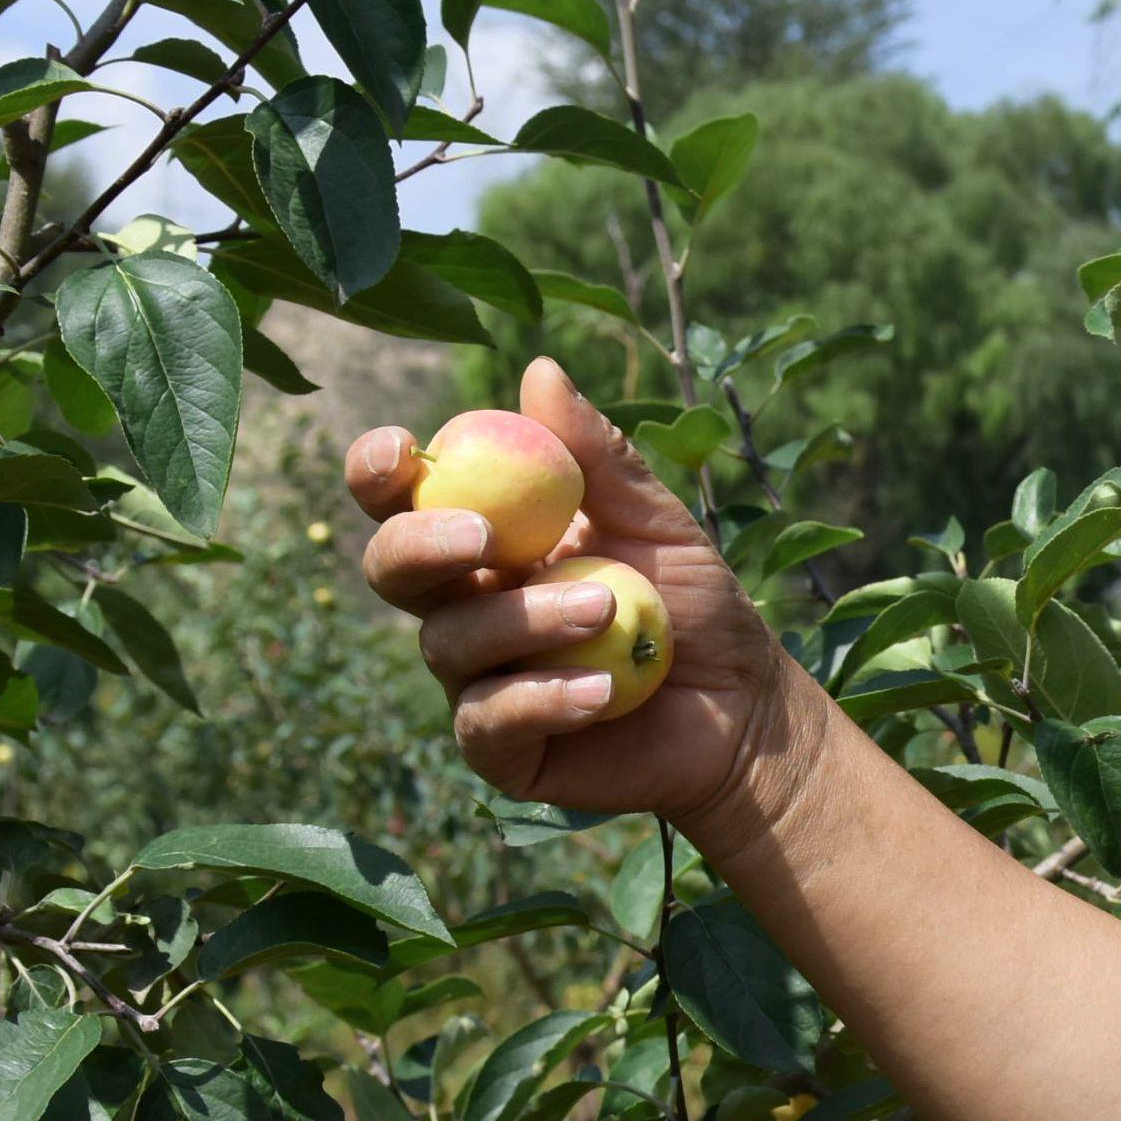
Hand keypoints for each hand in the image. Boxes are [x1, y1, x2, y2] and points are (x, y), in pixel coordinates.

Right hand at [346, 356, 801, 830]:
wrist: (742, 708)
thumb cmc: (694, 605)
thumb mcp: (656, 521)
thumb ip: (597, 457)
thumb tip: (538, 370)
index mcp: (485, 541)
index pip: (401, 501)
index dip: (378, 473)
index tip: (403, 450)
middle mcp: (464, 608)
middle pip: (392, 571)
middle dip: (422, 545)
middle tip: (485, 537)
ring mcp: (475, 680)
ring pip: (450, 644)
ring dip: (524, 622)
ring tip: (606, 612)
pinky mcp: (501, 751)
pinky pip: (489, 720)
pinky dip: (543, 698)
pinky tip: (601, 690)